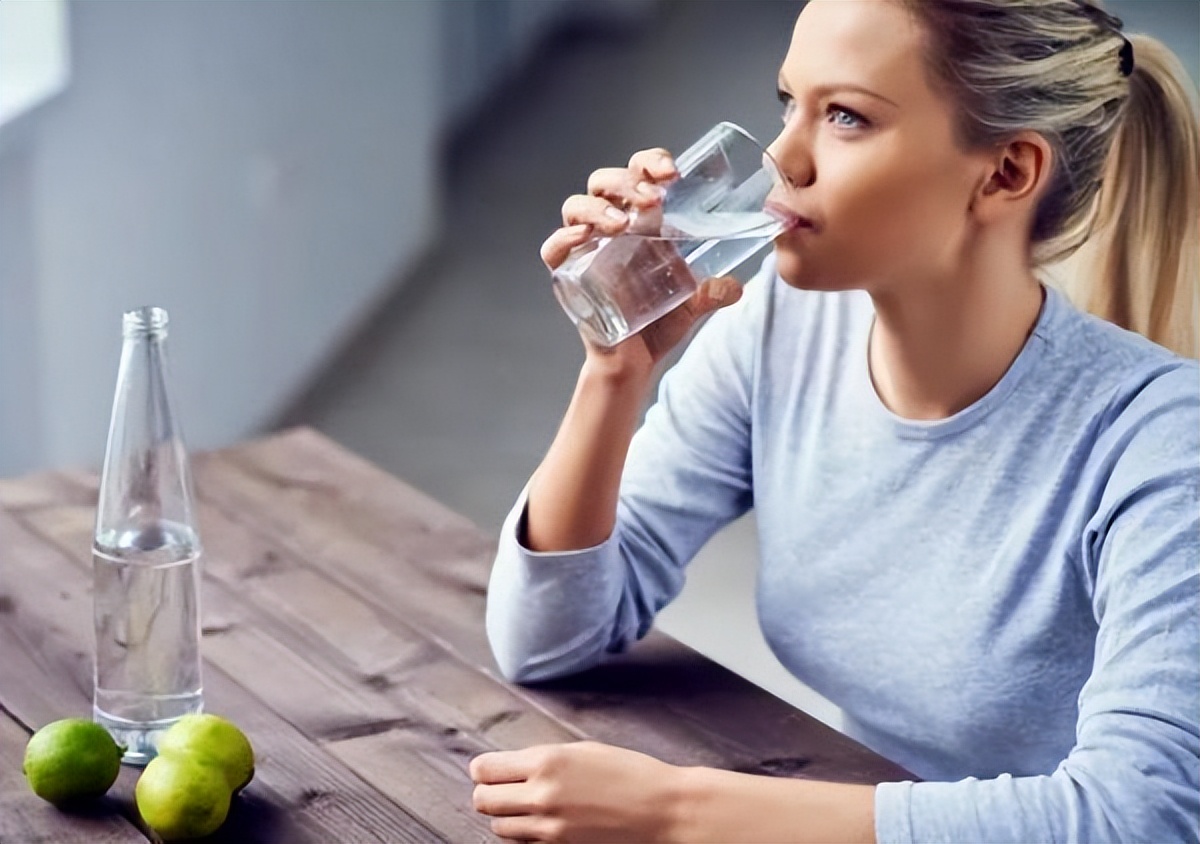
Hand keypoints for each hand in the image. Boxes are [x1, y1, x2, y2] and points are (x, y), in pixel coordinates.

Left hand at [470, 741, 683, 841]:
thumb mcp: (583, 751)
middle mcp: (541, 795)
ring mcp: (549, 827)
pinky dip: (525, 835)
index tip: (490, 771)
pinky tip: (542, 823)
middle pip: (483, 801)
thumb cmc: (630, 773)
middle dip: (488, 794)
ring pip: (498, 827)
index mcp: (546, 761)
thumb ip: (543, 759)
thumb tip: (511, 767)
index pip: (484, 769)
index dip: (484, 770)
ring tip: (526, 807)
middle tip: (503, 790)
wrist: (662, 810)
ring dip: (506, 817)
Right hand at [542, 149, 743, 372]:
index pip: (637, 174)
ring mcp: (586, 249)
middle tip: (652, 199)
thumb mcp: (692, 302)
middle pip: (604, 182)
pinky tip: (583, 237)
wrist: (634, 362)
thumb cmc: (658, 322)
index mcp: (640, 221)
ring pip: (576, 206)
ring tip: (621, 223)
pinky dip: (563, 239)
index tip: (672, 173)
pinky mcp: (569, 275)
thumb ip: (713, 291)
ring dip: (598, 207)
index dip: (650, 163)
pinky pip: (554, 249)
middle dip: (626, 182)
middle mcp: (609, 227)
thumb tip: (737, 287)